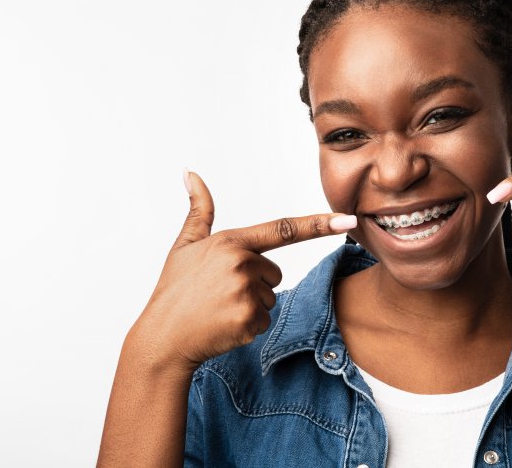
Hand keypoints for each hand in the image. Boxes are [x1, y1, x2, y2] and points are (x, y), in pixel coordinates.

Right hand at [129, 169, 356, 370]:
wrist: (163, 338)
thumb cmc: (175, 290)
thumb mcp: (185, 245)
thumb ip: (199, 210)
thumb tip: (189, 172)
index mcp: (231, 242)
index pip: (283, 229)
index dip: (318, 224)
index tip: (347, 219)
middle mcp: (242, 264)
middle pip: (274, 272)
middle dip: (254, 282)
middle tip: (221, 292)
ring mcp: (247, 293)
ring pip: (271, 296)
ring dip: (252, 304)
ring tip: (220, 307)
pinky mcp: (250, 320)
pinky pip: (265, 320)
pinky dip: (249, 325)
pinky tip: (224, 324)